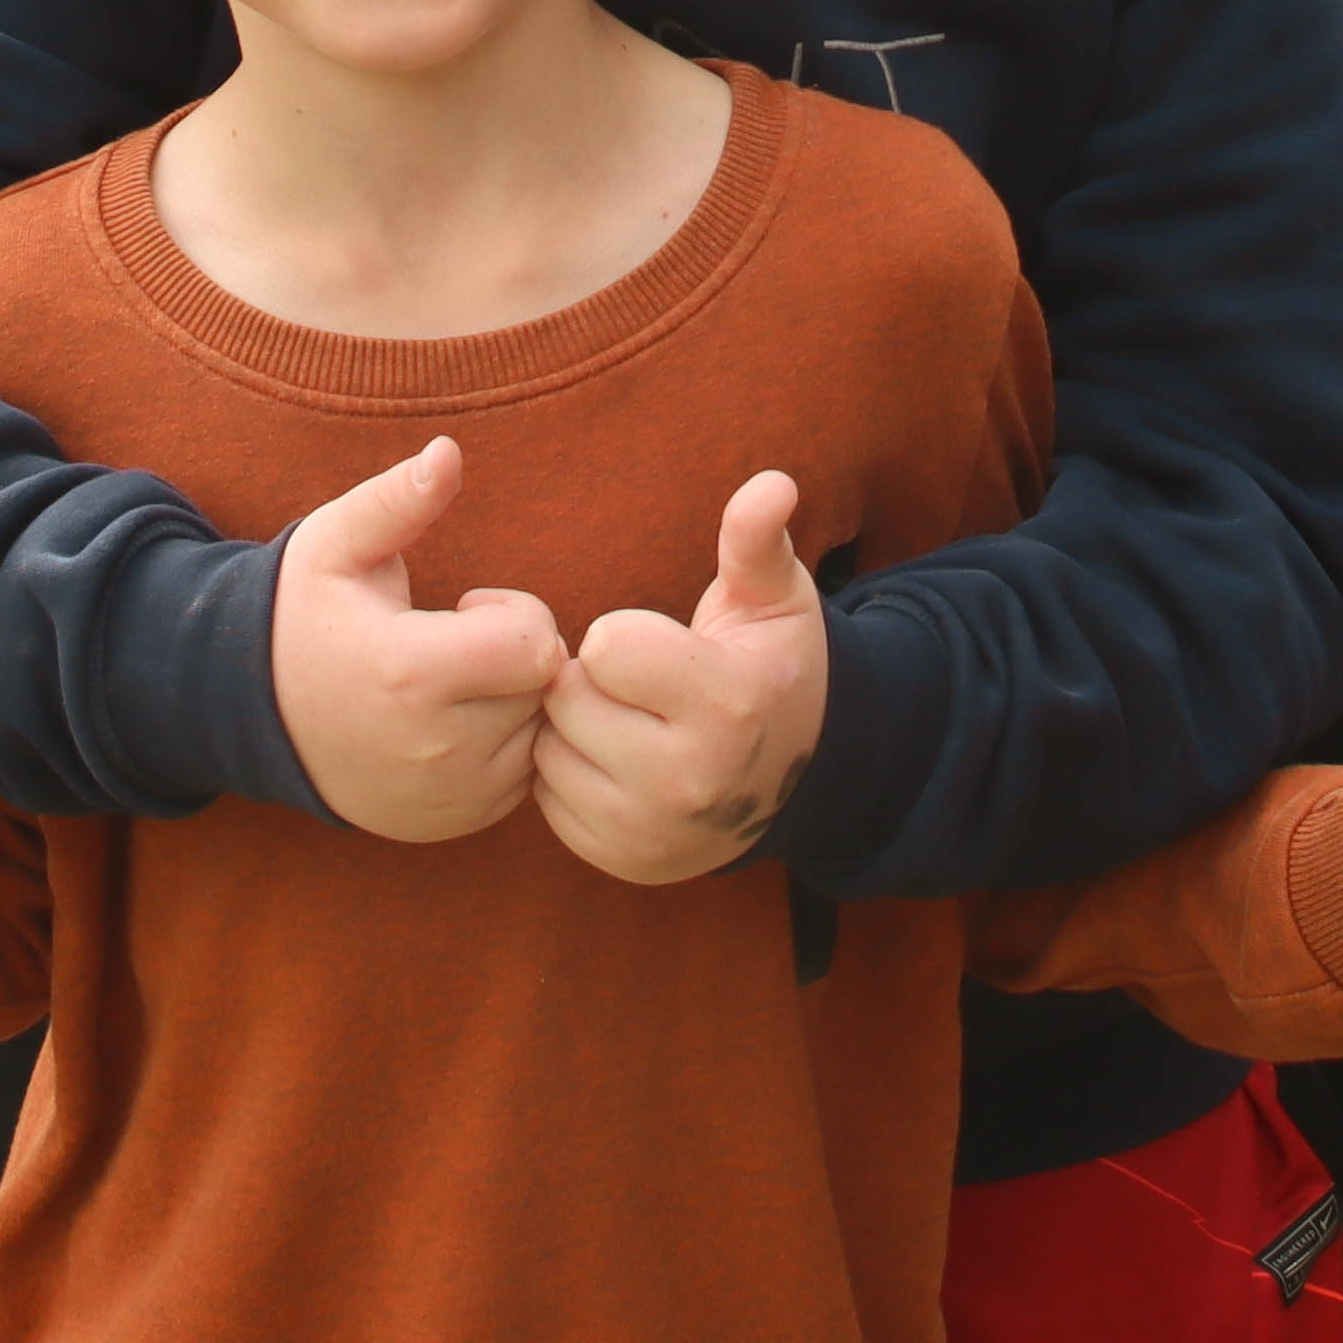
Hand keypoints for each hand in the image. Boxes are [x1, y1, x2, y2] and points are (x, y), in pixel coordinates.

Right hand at [268, 435, 569, 843]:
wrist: (253, 716)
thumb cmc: (303, 614)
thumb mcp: (334, 544)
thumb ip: (397, 499)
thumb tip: (448, 452)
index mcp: (410, 673)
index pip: (535, 644)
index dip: (513, 614)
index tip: (464, 608)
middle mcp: (435, 748)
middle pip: (542, 689)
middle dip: (517, 655)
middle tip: (458, 644)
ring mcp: (446, 797)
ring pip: (540, 737)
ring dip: (516, 704)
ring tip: (455, 684)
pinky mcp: (453, 823)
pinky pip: (525, 780)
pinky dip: (506, 748)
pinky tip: (455, 724)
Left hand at [538, 468, 826, 886]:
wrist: (796, 779)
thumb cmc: (770, 667)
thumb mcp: (774, 599)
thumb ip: (756, 541)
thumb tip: (772, 482)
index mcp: (727, 704)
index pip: (608, 647)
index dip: (624, 634)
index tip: (659, 646)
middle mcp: (690, 779)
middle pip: (569, 700)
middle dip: (590, 679)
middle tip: (631, 683)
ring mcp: (654, 831)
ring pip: (548, 751)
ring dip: (570, 727)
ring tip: (622, 717)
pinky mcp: (623, 860)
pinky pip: (546, 798)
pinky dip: (567, 774)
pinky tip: (612, 760)